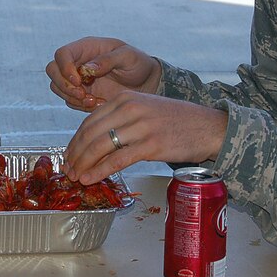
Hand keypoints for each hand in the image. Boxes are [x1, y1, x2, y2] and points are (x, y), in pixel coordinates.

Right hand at [45, 36, 161, 111]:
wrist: (145, 83)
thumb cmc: (137, 63)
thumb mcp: (128, 57)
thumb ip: (108, 60)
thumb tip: (87, 68)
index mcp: (86, 48)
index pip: (62, 54)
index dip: (64, 68)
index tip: (79, 81)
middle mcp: (77, 62)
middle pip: (53, 71)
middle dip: (64, 85)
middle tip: (82, 95)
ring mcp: (77, 79)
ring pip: (58, 88)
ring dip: (72, 98)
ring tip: (94, 102)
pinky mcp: (81, 94)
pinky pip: (70, 101)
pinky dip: (81, 106)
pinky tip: (99, 105)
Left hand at [62, 90, 227, 184]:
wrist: (208, 126)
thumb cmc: (176, 120)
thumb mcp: (145, 108)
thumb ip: (121, 119)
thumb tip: (95, 141)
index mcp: (125, 98)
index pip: (90, 120)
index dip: (75, 141)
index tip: (69, 155)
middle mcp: (130, 108)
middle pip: (91, 133)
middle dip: (76, 154)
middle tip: (68, 169)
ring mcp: (140, 126)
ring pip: (100, 146)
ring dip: (84, 164)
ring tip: (76, 177)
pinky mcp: (151, 145)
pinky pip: (117, 159)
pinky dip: (100, 170)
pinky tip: (90, 178)